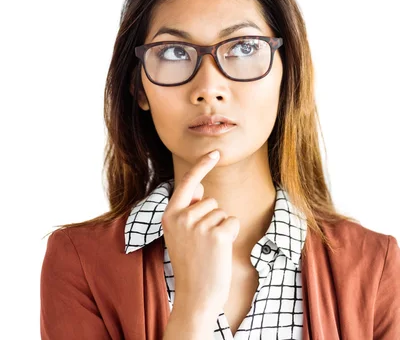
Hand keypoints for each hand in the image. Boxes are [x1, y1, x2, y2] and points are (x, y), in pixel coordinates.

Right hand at [161, 150, 239, 319]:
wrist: (196, 296)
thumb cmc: (191, 263)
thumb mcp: (180, 233)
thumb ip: (187, 209)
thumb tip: (198, 185)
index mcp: (170, 215)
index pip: (186, 183)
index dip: (201, 166)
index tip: (215, 152)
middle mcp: (182, 217)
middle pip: (210, 201)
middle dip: (212, 218)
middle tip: (202, 244)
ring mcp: (199, 226)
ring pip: (222, 212)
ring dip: (220, 228)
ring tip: (208, 249)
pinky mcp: (217, 235)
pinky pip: (232, 222)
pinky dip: (230, 234)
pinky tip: (219, 251)